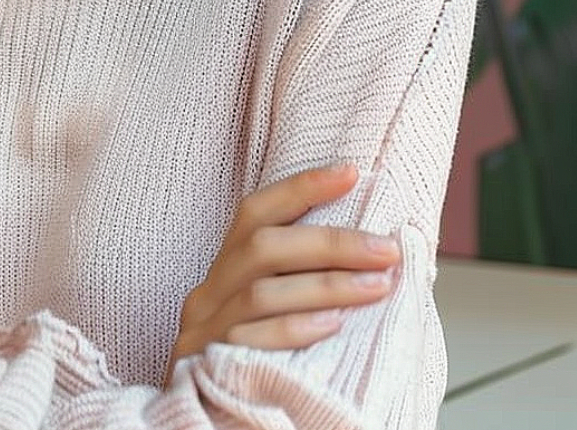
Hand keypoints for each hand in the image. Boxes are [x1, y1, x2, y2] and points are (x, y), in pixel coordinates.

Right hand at [166, 164, 400, 378]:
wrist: (191, 426)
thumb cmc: (245, 364)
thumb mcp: (260, 316)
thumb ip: (294, 286)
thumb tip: (368, 260)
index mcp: (221, 272)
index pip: (254, 213)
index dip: (301, 188)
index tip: (350, 172)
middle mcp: (207, 294)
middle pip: (263, 247)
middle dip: (331, 242)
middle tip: (385, 249)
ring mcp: (204, 332)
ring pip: (263, 293)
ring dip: (327, 285)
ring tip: (378, 286)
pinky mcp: (208, 367)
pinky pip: (252, 342)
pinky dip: (295, 330)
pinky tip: (334, 327)